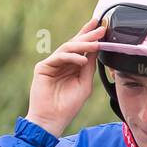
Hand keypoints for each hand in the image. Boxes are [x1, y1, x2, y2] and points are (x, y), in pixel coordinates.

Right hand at [27, 20, 107, 137]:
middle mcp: (62, 63)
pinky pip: (59, 57)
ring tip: (96, 44)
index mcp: (72, 67)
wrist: (52, 120)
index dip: (91, 37)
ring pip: (68, 49)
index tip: (102, 27)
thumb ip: (89, 68)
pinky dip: (72, 57)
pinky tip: (82, 59)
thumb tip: (96, 51)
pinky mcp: (43, 67)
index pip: (82, 49)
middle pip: (75, 44)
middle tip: (100, 27)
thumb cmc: (68, 106)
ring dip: (83, 45)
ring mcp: (52, 64)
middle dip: (88, 35)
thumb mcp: (84, 85)